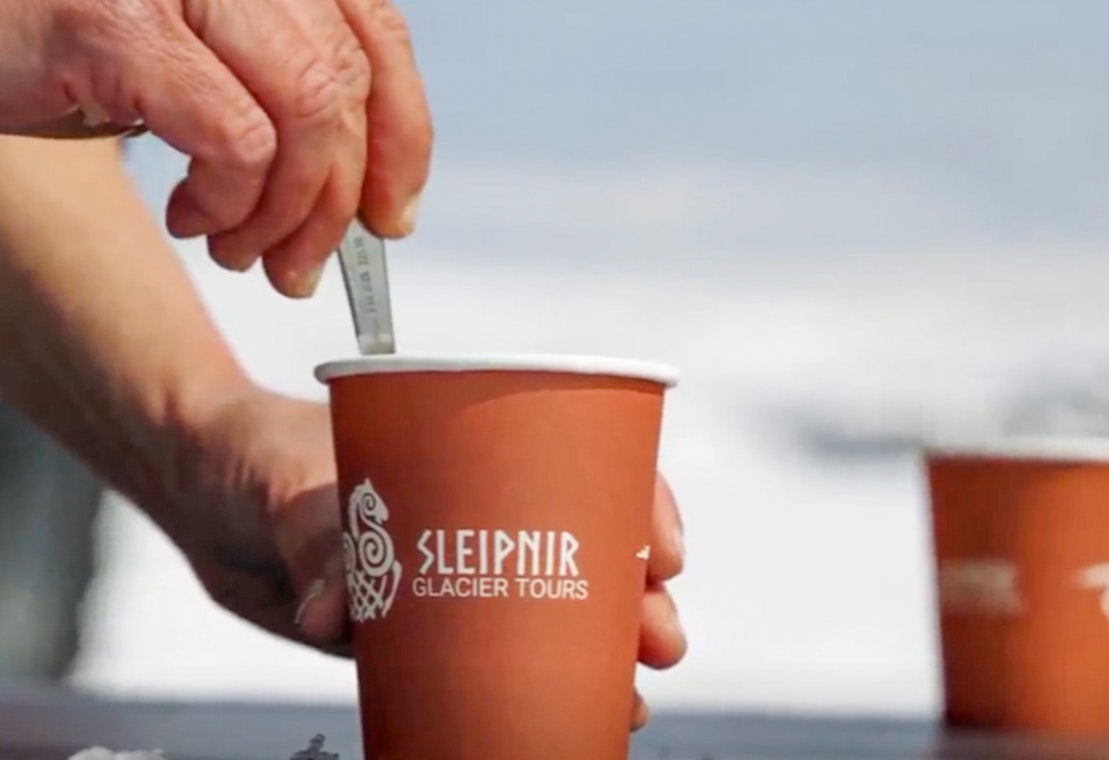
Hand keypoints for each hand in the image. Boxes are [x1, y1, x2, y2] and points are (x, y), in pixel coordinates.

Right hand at [0, 0, 431, 297]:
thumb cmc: (75, 47)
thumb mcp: (209, 63)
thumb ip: (289, 95)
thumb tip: (367, 188)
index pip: (380, 39)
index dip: (401, 138)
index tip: (390, 212)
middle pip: (343, 86)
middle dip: (334, 201)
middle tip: (301, 263)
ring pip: (304, 113)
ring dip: (283, 213)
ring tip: (240, 248)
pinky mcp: (119, 24)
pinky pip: (235, 137)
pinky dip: (230, 202)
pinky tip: (195, 218)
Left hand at [163, 389, 686, 728]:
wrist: (198, 490)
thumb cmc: (253, 452)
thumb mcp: (290, 482)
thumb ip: (318, 541)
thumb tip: (338, 614)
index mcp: (472, 453)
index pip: (585, 464)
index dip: (640, 504)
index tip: (664, 553)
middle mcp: (473, 514)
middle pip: (583, 549)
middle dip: (636, 598)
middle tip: (658, 640)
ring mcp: (445, 573)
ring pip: (545, 613)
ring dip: (595, 653)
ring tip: (625, 697)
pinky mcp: (407, 627)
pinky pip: (478, 660)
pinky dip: (521, 690)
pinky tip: (550, 719)